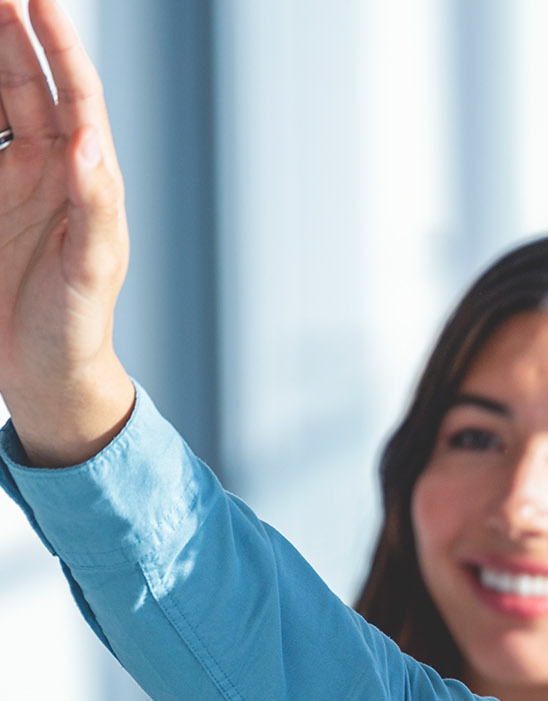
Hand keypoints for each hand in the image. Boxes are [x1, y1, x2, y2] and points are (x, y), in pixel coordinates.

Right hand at [0, 0, 132, 465]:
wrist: (45, 374)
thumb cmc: (79, 325)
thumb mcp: (91, 268)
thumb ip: (93, 206)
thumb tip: (89, 144)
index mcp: (86, 178)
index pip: (74, 94)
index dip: (58, 43)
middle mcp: (50, 168)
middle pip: (25, 82)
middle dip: (10, 30)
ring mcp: (10, 179)